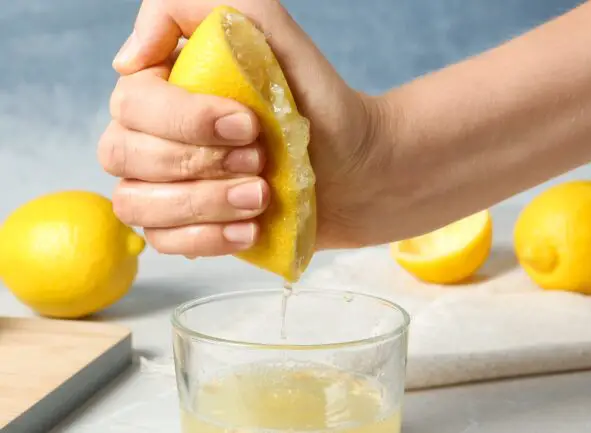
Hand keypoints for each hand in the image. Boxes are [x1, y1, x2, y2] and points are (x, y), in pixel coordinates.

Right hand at [98, 0, 390, 256]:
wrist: (358, 166)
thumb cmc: (317, 102)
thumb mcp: (273, 34)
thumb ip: (201, 9)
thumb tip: (127, 62)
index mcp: (165, 87)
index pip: (132, 103)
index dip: (185, 119)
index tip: (248, 124)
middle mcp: (154, 135)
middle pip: (123, 154)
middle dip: (198, 161)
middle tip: (260, 160)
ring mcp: (166, 185)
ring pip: (135, 203)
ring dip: (202, 203)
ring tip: (260, 196)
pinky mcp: (188, 228)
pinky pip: (163, 242)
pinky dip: (206, 239)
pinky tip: (249, 227)